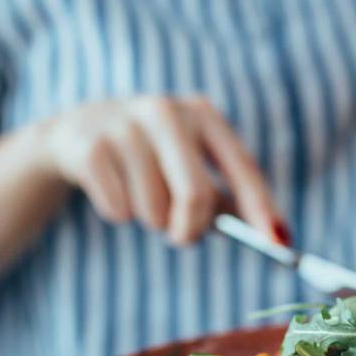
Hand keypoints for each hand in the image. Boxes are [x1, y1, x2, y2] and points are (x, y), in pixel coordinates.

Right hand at [40, 96, 287, 245]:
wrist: (76, 134)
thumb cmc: (151, 159)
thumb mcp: (189, 167)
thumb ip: (226, 199)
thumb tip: (273, 236)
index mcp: (201, 114)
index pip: (242, 167)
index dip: (262, 208)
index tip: (279, 244)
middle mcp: (166, 111)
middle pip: (196, 195)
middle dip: (191, 229)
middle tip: (181, 238)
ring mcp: (125, 126)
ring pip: (154, 210)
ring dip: (150, 220)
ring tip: (139, 197)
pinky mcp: (90, 147)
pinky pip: (119, 210)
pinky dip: (119, 213)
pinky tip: (111, 189)